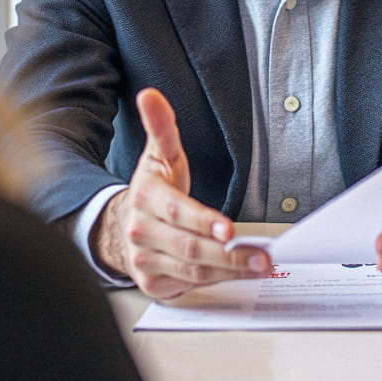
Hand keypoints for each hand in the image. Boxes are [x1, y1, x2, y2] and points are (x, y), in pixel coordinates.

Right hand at [91, 87, 269, 298]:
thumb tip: (151, 95)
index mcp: (145, 198)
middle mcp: (141, 232)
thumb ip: (162, 126)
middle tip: (262, 257)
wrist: (119, 226)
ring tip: (260, 266)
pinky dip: (217, 282)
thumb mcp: (159, 155)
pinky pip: (190, 285)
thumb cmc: (153, 190)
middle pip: (190, 248)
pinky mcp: (153, 283)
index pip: (177, 213)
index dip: (203, 222)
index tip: (228, 230)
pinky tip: (238, 275)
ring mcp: (145, 261)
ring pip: (193, 271)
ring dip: (230, 271)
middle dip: (229, 255)